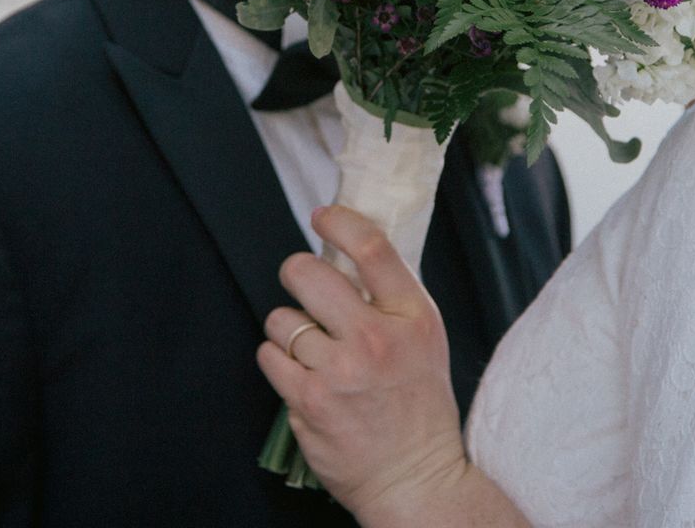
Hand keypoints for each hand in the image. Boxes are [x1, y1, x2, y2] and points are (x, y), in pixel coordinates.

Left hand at [257, 206, 469, 522]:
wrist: (414, 477)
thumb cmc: (418, 405)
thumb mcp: (424, 338)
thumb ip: (390, 296)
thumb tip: (346, 248)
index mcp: (413, 316)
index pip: (371, 247)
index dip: (338, 222)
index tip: (321, 217)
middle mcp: (376, 340)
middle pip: (307, 273)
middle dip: (296, 272)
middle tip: (302, 284)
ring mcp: (340, 372)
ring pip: (281, 318)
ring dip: (288, 328)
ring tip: (312, 348)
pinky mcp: (309, 402)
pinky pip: (269, 356)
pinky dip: (279, 360)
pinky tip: (302, 374)